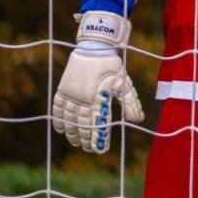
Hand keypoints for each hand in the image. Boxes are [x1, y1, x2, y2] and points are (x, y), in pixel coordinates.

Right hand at [51, 12, 143, 153]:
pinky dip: (59, 120)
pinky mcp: (63, 88)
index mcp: (99, 97)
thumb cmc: (112, 66)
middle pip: (82, 124)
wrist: (94, 47)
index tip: (100, 149)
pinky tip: (62, 130)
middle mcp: (82, 98)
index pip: (98, 124)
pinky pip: (58, 108)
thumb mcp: (124, 83)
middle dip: (86, 139)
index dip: (98, 138)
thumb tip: (139, 119)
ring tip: (76, 143)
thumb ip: (130, 103)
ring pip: (69, 119)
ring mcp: (71, 93)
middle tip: (89, 149)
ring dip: (72, 133)